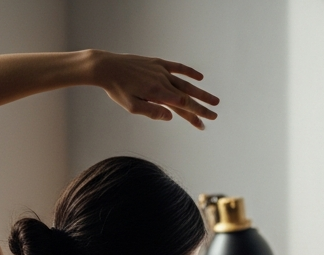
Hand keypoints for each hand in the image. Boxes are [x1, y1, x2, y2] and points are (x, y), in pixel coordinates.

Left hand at [89, 51, 218, 128]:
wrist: (107, 67)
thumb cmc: (117, 89)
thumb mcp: (132, 107)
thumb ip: (152, 112)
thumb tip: (170, 117)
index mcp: (157, 94)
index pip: (182, 105)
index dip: (195, 114)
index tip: (205, 122)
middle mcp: (163, 81)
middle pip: (188, 96)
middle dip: (202, 106)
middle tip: (215, 115)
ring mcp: (161, 71)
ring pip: (185, 84)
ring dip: (201, 92)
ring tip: (214, 100)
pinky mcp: (158, 63)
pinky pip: (178, 67)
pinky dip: (189, 72)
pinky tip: (200, 78)